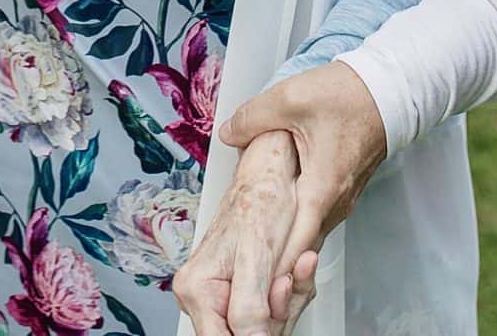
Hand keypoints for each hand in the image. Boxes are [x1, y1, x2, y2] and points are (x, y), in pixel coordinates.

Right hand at [175, 130, 311, 335]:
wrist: (272, 177)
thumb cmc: (259, 201)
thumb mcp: (256, 257)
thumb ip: (249, 305)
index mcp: (197, 288)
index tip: (267, 328)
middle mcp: (206, 295)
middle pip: (244, 335)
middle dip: (275, 316)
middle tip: (285, 282)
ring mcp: (227, 293)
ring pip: (264, 325)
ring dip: (289, 301)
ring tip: (295, 268)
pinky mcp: (248, 290)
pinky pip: (275, 309)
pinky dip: (294, 292)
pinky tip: (299, 268)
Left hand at [220, 62, 389, 283]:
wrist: (388, 90)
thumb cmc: (349, 96)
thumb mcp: (289, 99)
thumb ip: (252, 119)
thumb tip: (228, 132)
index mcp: (321, 188)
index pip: (295, 245)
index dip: (273, 267)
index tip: (253, 286)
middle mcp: (335, 202)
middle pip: (300, 246)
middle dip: (274, 262)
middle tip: (245, 275)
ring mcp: (341, 198)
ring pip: (308, 232)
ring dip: (285, 244)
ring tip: (253, 254)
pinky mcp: (342, 189)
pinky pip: (315, 216)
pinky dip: (296, 226)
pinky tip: (274, 220)